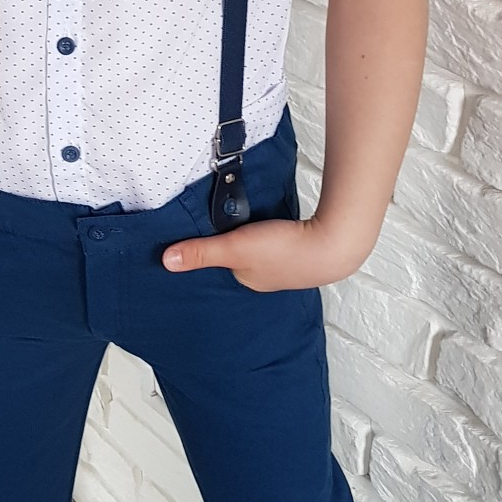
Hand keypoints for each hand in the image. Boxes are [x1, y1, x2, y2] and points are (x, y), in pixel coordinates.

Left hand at [161, 212, 366, 291]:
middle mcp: (269, 278)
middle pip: (244, 256)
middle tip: (235, 222)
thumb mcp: (234, 248)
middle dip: (238, 242)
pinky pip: (284, 240)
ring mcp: (290, 265)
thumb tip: (166, 261)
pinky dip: (279, 232)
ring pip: (264, 248)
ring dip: (260, 235)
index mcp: (249, 281)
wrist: (335, 243)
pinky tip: (280, 222)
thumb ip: (201, 252)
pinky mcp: (306, 248)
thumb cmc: (286, 250)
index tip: (213, 232)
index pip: (224, 264)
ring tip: (257, 221)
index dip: (217, 248)